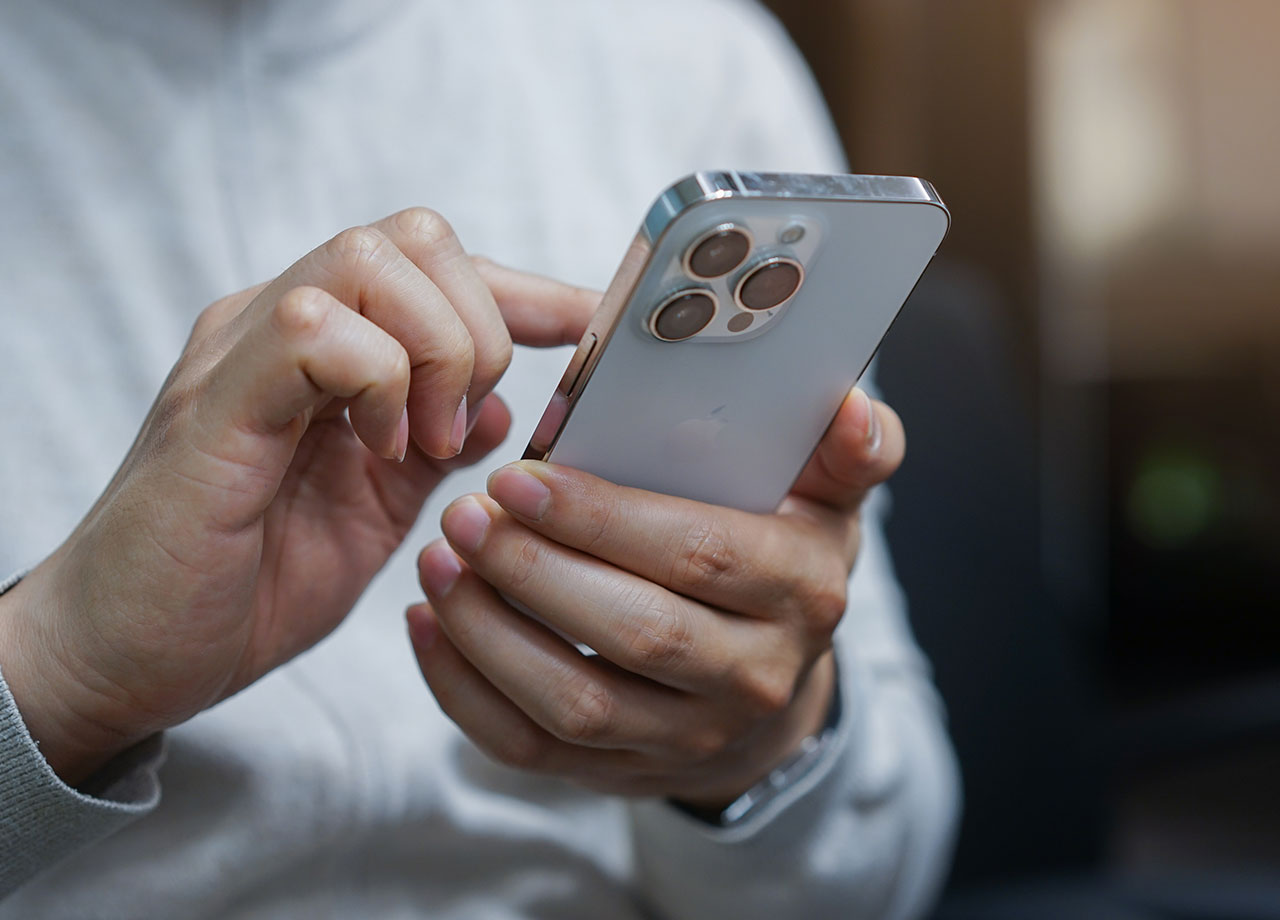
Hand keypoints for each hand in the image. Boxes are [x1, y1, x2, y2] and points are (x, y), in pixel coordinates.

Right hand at [0, 209, 597, 783]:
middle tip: (460, 426)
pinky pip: (313, 329)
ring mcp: (241, 353)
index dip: (525, 292)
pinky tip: (375, 452)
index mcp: (325, 348)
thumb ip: (434, 449)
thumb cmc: (245, 585)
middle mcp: (278, 326)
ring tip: (421, 443)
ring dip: (433, 351)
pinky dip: (376, 384)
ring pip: (370, 260)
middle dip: (478, 325)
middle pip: (414, 236)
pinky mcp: (214, 401)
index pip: (436, 267)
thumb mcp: (374, 513)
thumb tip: (507, 406)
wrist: (129, 655)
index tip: (587, 329)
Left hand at [409, 387, 903, 807]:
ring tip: (435, 563)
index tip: (520, 478)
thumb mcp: (829, 496)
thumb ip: (849, 448)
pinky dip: (467, 693)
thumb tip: (854, 408)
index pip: (700, 553)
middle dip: (535, 573)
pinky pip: (533, 749)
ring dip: (489, 633)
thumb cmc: (780, 554)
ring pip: (575, 703)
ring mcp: (688, 738)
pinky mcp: (626, 773)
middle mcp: (755, 676)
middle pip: (635, 632)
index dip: (605, 519)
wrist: (771, 681)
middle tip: (464, 515)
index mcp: (801, 590)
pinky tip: (428, 626)